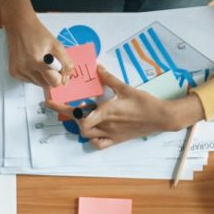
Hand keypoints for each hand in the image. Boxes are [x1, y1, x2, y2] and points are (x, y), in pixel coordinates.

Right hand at [4, 9, 67, 89]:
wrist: (20, 26)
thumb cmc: (39, 34)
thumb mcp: (57, 45)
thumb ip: (65, 63)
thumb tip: (65, 80)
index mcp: (38, 61)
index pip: (54, 82)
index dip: (59, 76)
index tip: (58, 67)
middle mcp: (26, 68)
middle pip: (46, 85)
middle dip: (51, 76)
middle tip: (49, 63)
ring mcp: (18, 71)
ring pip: (38, 84)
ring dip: (42, 76)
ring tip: (39, 61)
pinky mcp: (13, 72)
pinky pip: (29, 81)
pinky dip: (33, 74)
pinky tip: (31, 62)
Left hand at [46, 64, 191, 148]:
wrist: (160, 117)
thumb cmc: (144, 102)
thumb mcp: (126, 87)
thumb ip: (109, 79)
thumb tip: (97, 68)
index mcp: (106, 111)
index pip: (80, 114)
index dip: (65, 110)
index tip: (53, 103)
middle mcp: (105, 125)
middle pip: (80, 125)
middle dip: (68, 115)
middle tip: (58, 107)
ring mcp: (110, 134)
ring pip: (86, 134)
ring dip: (79, 125)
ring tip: (77, 114)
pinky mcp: (116, 140)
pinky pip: (98, 144)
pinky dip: (91, 139)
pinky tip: (91, 131)